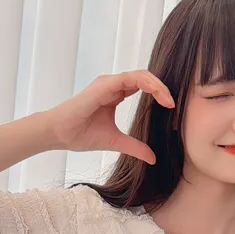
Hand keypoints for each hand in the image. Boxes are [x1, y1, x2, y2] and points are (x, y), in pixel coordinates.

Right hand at [47, 70, 174, 163]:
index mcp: (115, 93)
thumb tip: (153, 158)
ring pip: (141, 75)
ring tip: (169, 100)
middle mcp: (113, 84)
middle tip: (174, 104)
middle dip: (162, 89)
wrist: (60, 134)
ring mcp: (108, 82)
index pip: (143, 86)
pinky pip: (131, 78)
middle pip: (145, 78)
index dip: (159, 94)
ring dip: (158, 85)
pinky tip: (158, 94)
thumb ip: (135, 147)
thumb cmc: (81, 134)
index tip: (171, 109)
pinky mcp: (104, 85)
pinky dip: (147, 84)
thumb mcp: (116, 142)